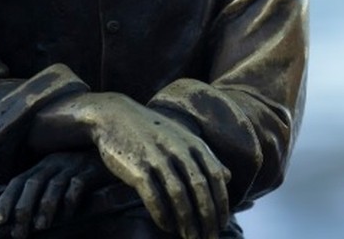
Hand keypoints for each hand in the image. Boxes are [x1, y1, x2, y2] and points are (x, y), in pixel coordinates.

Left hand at [0, 150, 111, 237]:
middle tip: (19, 233)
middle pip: (33, 182)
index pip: (18, 180)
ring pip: (54, 184)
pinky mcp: (93, 169)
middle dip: (23, 209)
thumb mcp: (61, 177)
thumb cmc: (85, 173)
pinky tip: (68, 214)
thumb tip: (22, 218)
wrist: (118, 155)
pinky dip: (70, 200)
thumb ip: (44, 190)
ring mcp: (75, 163)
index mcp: (44, 163)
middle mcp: (56, 160)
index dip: (6, 200)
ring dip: (45, 208)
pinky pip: (78, 184)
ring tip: (41, 228)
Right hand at [87, 95, 230, 238]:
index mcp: (193, 143)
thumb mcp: (182, 137)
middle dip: (207, 217)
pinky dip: (163, 215)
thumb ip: (205, 156)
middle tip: (210, 237)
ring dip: (187, 221)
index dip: (221, 202)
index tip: (223, 223)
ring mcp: (158, 158)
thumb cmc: (151, 130)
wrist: (114, 116)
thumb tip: (228, 177)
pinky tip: (167, 227)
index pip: (215, 176)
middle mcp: (179, 149)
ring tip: (191, 238)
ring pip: (179, 195)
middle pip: (200, 188)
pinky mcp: (137, 168)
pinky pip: (154, 197)